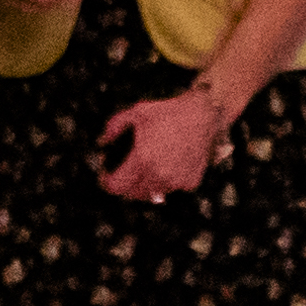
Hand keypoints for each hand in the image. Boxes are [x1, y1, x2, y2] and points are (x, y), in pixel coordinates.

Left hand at [97, 87, 234, 201]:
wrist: (202, 115)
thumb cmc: (168, 112)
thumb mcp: (136, 112)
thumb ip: (114, 127)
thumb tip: (102, 142)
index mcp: (142, 160)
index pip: (116, 186)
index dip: (106, 182)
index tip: (105, 175)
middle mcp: (159, 175)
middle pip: (132, 194)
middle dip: (125, 183)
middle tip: (126, 171)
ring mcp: (176, 182)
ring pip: (152, 193)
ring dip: (146, 184)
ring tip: (148, 166)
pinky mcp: (190, 183)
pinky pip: (172, 189)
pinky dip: (167, 182)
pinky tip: (168, 165)